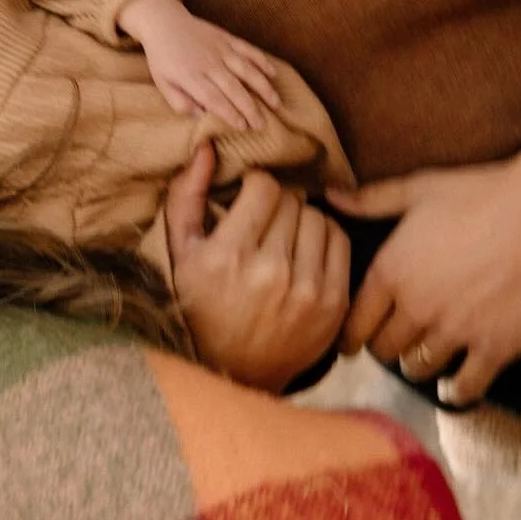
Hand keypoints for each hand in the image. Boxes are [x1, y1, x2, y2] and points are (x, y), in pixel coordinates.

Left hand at [119, 0, 280, 130]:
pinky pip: (248, 49)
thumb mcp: (162, 83)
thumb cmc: (163, 58)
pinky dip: (262, 60)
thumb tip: (201, 117)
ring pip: (246, 70)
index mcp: (190, 76)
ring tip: (276, 104)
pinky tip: (273, 74)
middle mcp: (208, 63)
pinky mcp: (226, 38)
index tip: (243, 127)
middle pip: (234, 88)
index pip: (214, 99)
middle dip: (250, 108)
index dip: (230, 114)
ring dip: (263, 88)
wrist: (164, 22)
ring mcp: (220, 49)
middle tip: (261, 125)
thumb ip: (179, 101)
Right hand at [166, 146, 350, 391]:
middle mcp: (271, 272)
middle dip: (278, 204)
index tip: (249, 200)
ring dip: (302, 220)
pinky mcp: (333, 306)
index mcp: (229, 255)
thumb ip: (186, 194)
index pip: (265, 187)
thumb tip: (208, 147)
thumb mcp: (179, 252)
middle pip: (293, 201)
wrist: (232, 371)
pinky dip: (324, 239)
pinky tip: (305, 251)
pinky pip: (340, 243)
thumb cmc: (198, 305)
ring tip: (284, 237)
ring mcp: (307, 291)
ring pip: (319, 219)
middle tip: (265, 221)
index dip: (256, 187)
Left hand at [335, 137, 520, 403]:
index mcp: (392, 271)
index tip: (349, 344)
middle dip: (383, 349)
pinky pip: (467, 385)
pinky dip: (457, 391)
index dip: (350, 335)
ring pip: (419, 368)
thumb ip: (370, 200)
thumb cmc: (479, 195)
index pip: (356, 319)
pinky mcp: (495, 348)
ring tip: (419, 361)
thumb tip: (330, 198)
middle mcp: (417, 307)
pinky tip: (454, 387)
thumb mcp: (417, 190)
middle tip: (388, 346)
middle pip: (385, 348)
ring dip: (416, 366)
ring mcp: (456, 331)